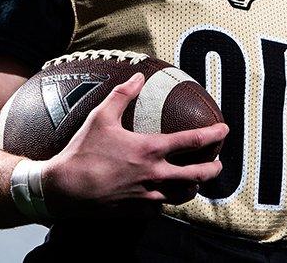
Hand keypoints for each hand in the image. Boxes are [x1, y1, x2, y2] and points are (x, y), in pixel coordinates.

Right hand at [41, 73, 227, 217]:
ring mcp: (148, 196)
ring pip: (183, 195)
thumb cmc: (81, 151)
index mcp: (150, 150)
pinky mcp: (137, 211)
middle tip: (220, 164)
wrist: (62, 189)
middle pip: (197, 174)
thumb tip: (139, 75)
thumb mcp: (100, 117)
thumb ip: (123, 95)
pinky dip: (169, 200)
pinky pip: (162, 207)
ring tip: (197, 181)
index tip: (225, 130)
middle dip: (213, 169)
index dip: (213, 135)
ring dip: (194, 187)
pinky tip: (168, 195)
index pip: (193, 141)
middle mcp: (154, 175)